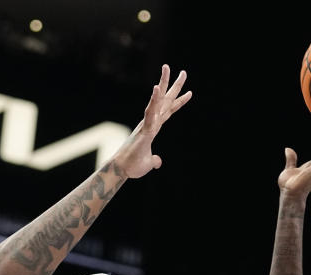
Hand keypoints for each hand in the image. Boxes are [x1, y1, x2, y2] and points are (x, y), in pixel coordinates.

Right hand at [114, 64, 192, 178]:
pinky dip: (154, 100)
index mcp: (153, 128)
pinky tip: (157, 87)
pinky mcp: (144, 130)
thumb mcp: (148, 163)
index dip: (179, 102)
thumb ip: (154, 160)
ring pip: (157, 101)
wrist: (121, 170)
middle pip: (166, 101)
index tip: (189, 92)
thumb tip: (158, 162)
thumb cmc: (132, 166)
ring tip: (166, 68)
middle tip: (184, 71)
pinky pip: (150, 112)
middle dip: (175, 86)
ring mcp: (147, 124)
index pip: (169, 112)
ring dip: (162, 84)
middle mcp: (151, 123)